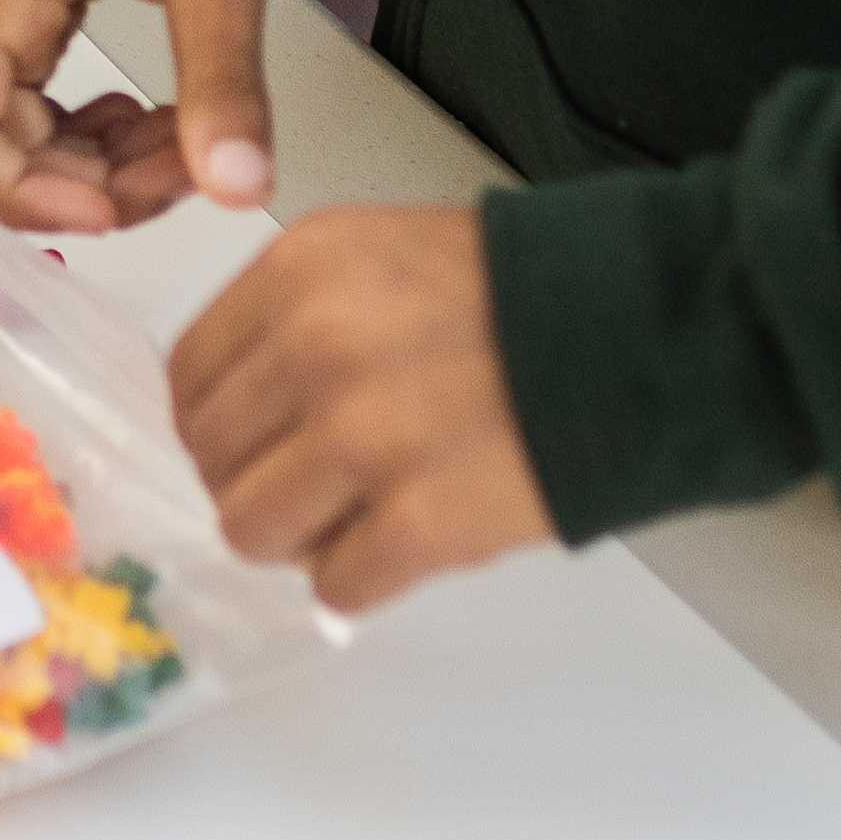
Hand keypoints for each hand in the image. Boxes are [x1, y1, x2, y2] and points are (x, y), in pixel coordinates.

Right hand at [0, 0, 286, 229]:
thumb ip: (222, 80)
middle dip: (88, 180)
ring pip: (18, 120)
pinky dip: (99, 123)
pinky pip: (39, 87)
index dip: (23, 191)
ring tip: (190, 140)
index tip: (114, 209)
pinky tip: (161, 113)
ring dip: (99, 158)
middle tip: (188, 170)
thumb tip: (236, 187)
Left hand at [167, 202, 552, 613]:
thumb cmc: (531, 293)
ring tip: (355, 518)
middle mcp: (318, 345)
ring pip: (252, 528)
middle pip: (215, 457)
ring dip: (299, 538)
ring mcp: (365, 436)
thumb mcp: (384, 255)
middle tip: (310, 488)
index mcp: (303, 269)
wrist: (650, 329)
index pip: (190, 375)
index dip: (219, 424)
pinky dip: (362, 580)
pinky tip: (404, 544)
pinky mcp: (423, 520)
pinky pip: (336, 584)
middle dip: (256, 482)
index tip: (249, 443)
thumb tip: (242, 409)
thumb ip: (299, 317)